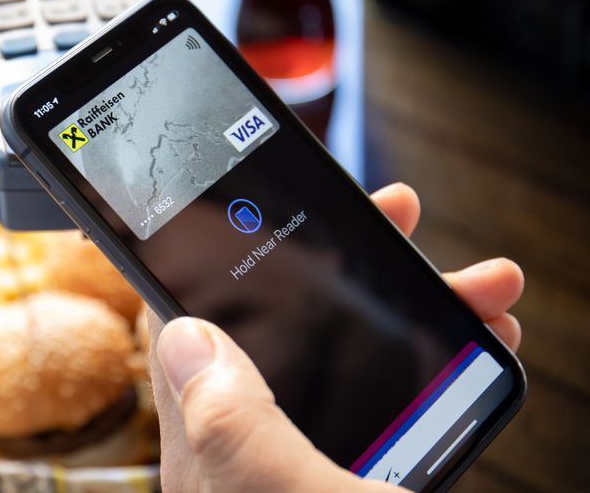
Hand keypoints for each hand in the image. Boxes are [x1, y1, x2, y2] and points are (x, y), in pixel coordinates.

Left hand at [148, 182, 523, 491]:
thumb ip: (231, 423)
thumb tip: (183, 333)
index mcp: (215, 439)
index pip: (205, 320)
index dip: (235, 253)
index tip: (282, 203)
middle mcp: (253, 448)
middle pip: (292, 328)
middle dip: (352, 265)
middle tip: (401, 212)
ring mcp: (306, 468)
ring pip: (351, 364)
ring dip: (415, 313)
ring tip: (485, 288)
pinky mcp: (351, 482)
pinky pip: (389, 412)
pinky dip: (437, 373)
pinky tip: (480, 352)